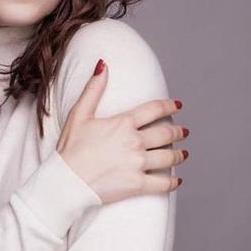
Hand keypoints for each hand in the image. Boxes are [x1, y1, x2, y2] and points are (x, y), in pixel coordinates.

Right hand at [56, 59, 188, 203]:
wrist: (67, 180)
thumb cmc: (70, 148)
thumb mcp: (79, 114)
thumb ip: (93, 89)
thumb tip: (103, 65)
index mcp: (123, 123)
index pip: (154, 110)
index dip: (169, 106)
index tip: (178, 106)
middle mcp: (135, 142)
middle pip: (166, 133)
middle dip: (178, 131)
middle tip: (184, 131)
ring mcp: (138, 164)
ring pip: (168, 157)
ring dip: (179, 155)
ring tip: (183, 154)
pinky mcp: (137, 184)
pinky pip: (162, 184)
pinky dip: (172, 182)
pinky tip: (176, 180)